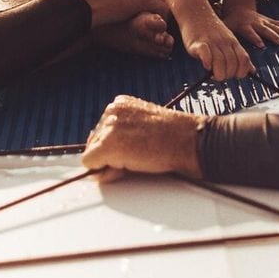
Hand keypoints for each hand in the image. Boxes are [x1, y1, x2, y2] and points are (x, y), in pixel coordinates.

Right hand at [72, 0, 165, 27]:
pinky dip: (162, 19)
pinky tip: (153, 26)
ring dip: (162, 13)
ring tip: (155, 23)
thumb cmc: (93, 0)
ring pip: (167, 0)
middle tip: (159, 18)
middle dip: (162, 3)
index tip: (152, 9)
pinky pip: (164, 10)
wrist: (85, 5)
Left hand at [82, 95, 204, 178]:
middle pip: (95, 142)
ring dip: (110, 163)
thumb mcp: (142, 127)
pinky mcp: (108, 145)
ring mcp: (109, 126)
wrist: (188, 141)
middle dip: (110, 156)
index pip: (102, 132)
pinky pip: (90, 164)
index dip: (116, 147)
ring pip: (92, 154)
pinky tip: (128, 165)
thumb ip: (120, 134)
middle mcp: (111, 111)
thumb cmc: (172, 137)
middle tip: (138, 155)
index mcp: (120, 105)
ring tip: (137, 158)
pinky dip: (104, 172)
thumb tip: (99, 154)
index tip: (135, 148)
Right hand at [182, 15, 255, 80]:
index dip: (241, 72)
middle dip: (228, 75)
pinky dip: (207, 62)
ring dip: (218, 73)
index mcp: (233, 42)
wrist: (195, 12)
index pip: (244, 60)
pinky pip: (205, 53)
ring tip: (213, 74)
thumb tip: (252, 71)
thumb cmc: (212, 30)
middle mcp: (224, 42)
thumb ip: (239, 55)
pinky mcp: (198, 42)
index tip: (234, 76)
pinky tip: (206, 65)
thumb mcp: (230, 40)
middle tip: (221, 76)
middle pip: (232, 63)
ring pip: (220, 61)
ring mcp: (211, 41)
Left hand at [219, 4, 278, 48]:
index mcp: (245, 26)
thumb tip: (225, 58)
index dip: (255, 38)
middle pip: (265, 29)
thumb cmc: (231, 22)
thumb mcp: (226, 30)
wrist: (238, 7)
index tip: (261, 45)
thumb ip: (226, 43)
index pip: (250, 33)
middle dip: (272, 35)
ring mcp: (264, 21)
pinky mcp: (270, 21)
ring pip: (275, 26)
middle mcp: (256, 23)